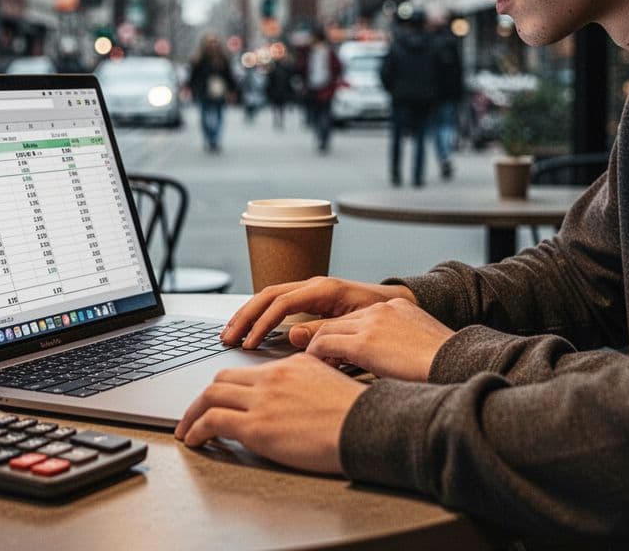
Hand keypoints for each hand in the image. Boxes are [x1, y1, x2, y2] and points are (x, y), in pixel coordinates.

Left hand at [174, 353, 366, 473]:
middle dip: (202, 397)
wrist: (368, 427)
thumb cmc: (359, 414)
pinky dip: (196, 430)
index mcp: (290, 366)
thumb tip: (299, 389)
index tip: (218, 398)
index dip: (227, 385)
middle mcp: (272, 377)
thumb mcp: (332, 382)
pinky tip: (193, 440)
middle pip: (222, 379)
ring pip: (210, 396)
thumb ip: (308, 379)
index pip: (246, 371)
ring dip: (191, 414)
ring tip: (185, 429)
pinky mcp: (256, 426)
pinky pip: (212, 422)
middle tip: (194, 413)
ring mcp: (262, 400)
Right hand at [222, 277, 415, 348]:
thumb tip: (290, 334)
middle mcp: (315, 285)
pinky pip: (279, 302)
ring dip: (248, 314)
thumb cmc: (384, 317)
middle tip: (226, 337)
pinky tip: (250, 329)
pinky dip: (261, 314)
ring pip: (270, 296)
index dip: (262, 323)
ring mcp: (312, 290)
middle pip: (268, 295)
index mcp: (325, 289)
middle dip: (245, 316)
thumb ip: (324, 330)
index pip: (282, 302)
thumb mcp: (356, 325)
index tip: (249, 343)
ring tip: (230, 333)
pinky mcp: (312, 299)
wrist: (402, 305)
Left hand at [295, 299, 455, 381]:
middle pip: (337, 321)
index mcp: (396, 308)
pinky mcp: (364, 342)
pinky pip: (326, 344)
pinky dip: (317, 357)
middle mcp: (381, 309)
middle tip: (317, 361)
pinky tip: (318, 371)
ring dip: (316, 350)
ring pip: (327, 331)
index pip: (357, 318)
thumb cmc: (446, 363)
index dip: (342, 336)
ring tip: (314, 368)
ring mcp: (371, 323)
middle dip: (323, 340)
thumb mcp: (421, 346)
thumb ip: (400, 347)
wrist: (458, 362)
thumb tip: (389, 363)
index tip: (335, 355)